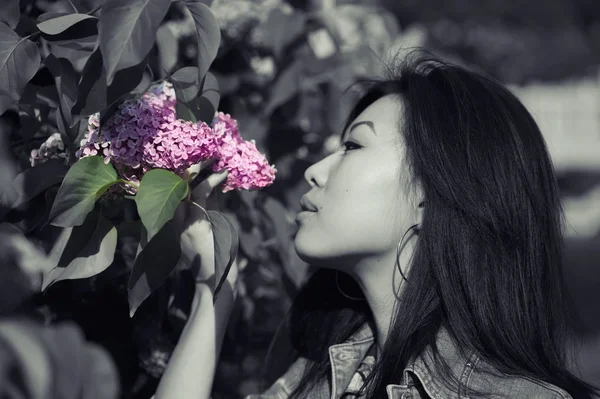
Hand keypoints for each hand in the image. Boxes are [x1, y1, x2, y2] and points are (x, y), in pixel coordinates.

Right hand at [173, 160, 238, 295]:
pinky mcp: (195, 221)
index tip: (193, 159)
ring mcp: (181, 219)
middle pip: (175, 184)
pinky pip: (202, 193)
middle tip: (204, 154)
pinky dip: (213, 180)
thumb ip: (210, 204)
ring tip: (215, 158)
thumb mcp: (209, 223)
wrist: (211, 275)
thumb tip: (216, 183)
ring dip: (201, 168)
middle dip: (189, 165)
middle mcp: (173, 217)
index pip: (172, 189)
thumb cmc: (212, 251)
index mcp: (173, 218)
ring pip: (186, 184)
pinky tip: (222, 174)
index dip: (181, 172)